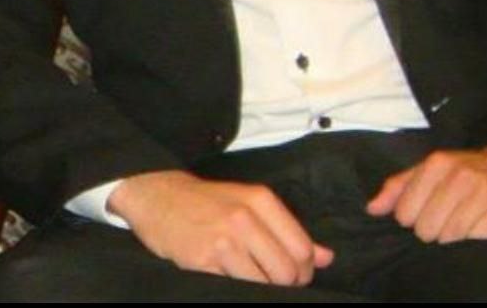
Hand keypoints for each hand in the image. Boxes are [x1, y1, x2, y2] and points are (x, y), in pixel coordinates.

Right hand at [108, 169, 333, 284]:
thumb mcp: (250, 204)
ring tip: (251, 282)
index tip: (294, 276)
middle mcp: (245, 218)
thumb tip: (326, 258)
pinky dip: (239, 291)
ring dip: (262, 290)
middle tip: (273, 283)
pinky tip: (231, 281)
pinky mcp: (203, 261)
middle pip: (286, 271)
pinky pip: (235, 289)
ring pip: (264, 284)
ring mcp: (224, 240)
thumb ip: (288, 230)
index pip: (302, 248)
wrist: (160, 197)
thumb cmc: (209, 203)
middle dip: (286, 285)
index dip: (303, 271)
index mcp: (261, 200)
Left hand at [365, 146, 486, 243]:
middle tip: (447, 215)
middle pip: (426, 229)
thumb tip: (372, 208)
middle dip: (433, 229)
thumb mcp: (431, 170)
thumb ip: (399, 187)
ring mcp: (482, 190)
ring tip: (463, 217)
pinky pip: (475, 237)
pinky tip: (481, 220)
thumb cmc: (467, 172)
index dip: (412, 218)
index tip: (425, 211)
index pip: (405, 212)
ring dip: (454, 234)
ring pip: (449, 236)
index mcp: (437, 163)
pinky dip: (476, 235)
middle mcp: (459, 174)